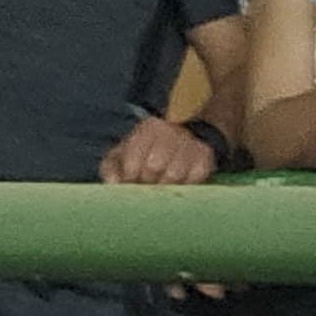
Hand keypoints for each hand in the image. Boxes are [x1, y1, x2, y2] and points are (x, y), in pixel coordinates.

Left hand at [96, 113, 215, 184]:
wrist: (182, 142)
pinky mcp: (205, 159)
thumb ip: (110, 168)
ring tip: (162, 186)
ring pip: (174, 176)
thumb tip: (112, 183)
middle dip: (147, 183)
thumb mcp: (121, 156)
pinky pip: (193, 180)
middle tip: (147, 185)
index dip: (130, 178)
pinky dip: (184, 187)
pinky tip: (178, 184)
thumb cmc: (144, 154)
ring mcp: (190, 144)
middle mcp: (171, 131)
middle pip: (154, 167)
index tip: (131, 182)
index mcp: (148, 128)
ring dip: (165, 187)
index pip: (134, 161)